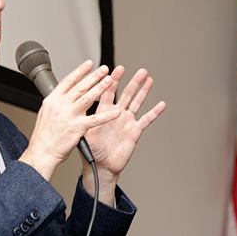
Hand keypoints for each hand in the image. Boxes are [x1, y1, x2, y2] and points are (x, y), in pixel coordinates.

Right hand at [19, 61, 121, 180]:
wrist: (42, 153)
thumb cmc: (44, 137)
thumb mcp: (45, 114)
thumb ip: (57, 103)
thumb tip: (65, 95)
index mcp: (52, 100)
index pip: (68, 81)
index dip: (80, 71)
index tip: (89, 64)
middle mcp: (60, 105)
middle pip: (80, 86)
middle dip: (94, 76)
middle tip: (104, 69)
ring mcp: (69, 115)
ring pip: (88, 98)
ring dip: (100, 88)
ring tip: (109, 80)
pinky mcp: (77, 127)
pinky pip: (95, 119)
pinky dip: (107, 115)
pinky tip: (115, 111)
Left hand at [82, 66, 165, 203]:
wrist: (101, 166)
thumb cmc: (92, 150)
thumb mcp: (85, 133)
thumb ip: (84, 120)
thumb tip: (76, 108)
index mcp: (104, 112)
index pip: (108, 92)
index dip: (112, 80)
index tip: (115, 69)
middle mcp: (116, 114)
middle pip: (126, 94)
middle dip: (133, 82)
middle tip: (139, 70)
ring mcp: (127, 121)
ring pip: (137, 103)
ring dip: (143, 91)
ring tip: (149, 79)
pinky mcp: (134, 131)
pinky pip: (146, 120)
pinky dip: (154, 112)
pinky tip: (161, 104)